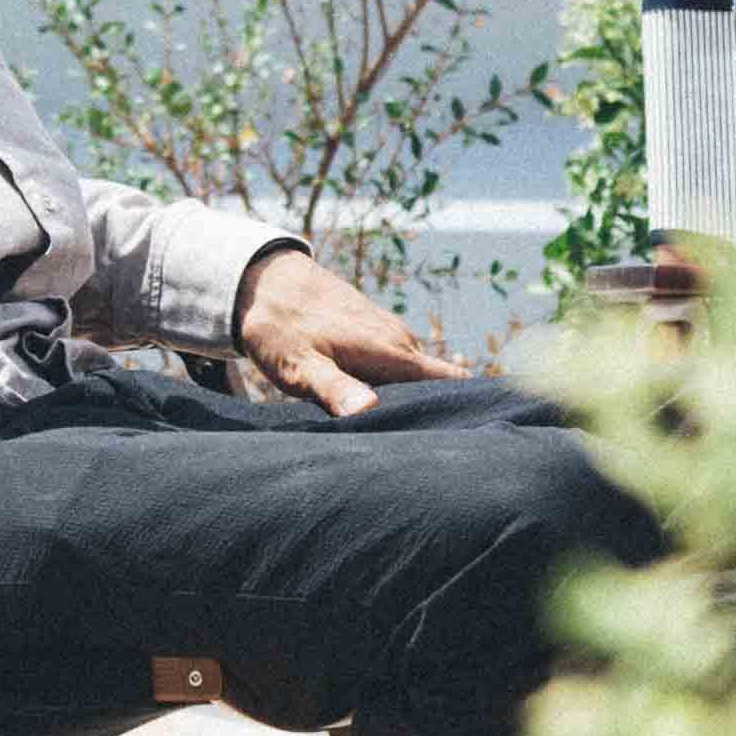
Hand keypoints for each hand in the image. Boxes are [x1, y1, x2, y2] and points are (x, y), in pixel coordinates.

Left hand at [237, 244, 467, 415]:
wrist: (264, 280)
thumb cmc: (280, 328)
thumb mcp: (300, 366)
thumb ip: (334, 390)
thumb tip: (370, 410)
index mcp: (391, 352)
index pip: (452, 381)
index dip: (467, 407)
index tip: (470, 437)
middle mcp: (400, 341)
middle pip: (438, 386)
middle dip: (435, 415)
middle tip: (422, 454)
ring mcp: (390, 333)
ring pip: (418, 377)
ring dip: (411, 403)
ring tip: (398, 437)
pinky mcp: (376, 331)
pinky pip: (400, 365)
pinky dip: (394, 388)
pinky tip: (374, 407)